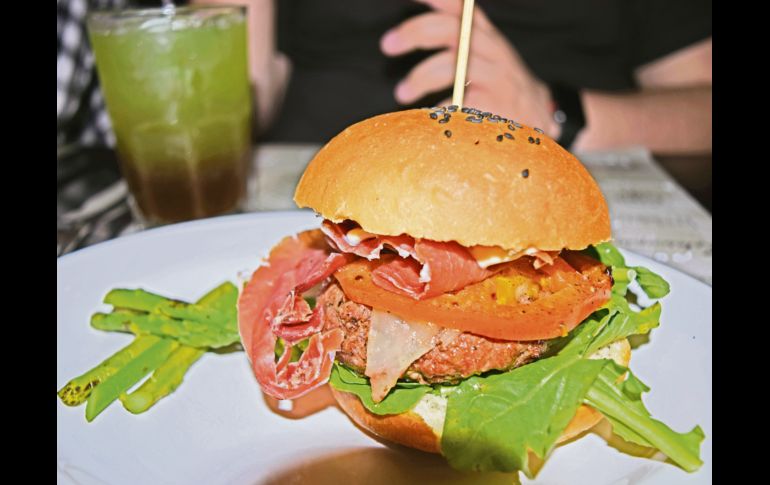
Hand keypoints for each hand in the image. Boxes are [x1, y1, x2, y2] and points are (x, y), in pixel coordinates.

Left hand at [380, 0, 558, 136]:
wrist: (536, 118)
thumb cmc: (497, 86)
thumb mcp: (480, 57)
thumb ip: (453, 41)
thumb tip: (406, 34)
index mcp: (483, 35)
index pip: (459, 6)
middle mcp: (491, 49)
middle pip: (450, 29)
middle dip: (414, 33)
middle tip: (387, 45)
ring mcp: (496, 75)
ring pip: (452, 65)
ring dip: (420, 77)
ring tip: (402, 92)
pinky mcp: (497, 103)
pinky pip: (461, 101)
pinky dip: (441, 108)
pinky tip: (433, 114)